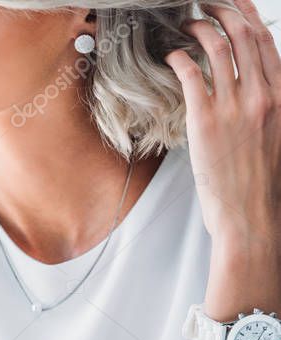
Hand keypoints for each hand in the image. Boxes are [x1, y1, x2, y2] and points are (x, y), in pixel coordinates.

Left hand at [165, 0, 280, 242]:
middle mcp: (263, 95)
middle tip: (206, 3)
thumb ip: (267, 105)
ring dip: (200, 29)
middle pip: (244, 36)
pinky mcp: (206, 122)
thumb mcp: (275, 134)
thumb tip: (252, 87)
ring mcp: (235, 107)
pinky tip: (171, 56)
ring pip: (218, 49)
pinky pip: (192, 76)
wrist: (251, 215)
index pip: (267, 43)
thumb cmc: (262, 182)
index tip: (235, 3)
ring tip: (186, 25)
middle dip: (224, 11)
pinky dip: (180, 59)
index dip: (249, 16)